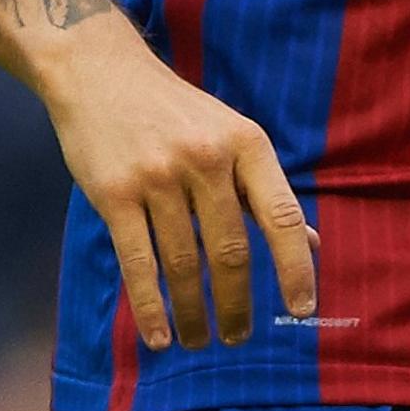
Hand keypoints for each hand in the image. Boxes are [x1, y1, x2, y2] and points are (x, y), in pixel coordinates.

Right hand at [31, 17, 315, 349]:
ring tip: (199, 341)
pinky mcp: (112, 191)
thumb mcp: (233, 137)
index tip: (302, 311)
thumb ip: (266, 192)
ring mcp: (156, 175)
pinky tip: (160, 337)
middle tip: (240, 338)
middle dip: (237, 304)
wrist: (97, 69)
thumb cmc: (177, 114)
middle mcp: (205, 159)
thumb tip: (313, 245)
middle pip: (230, 251)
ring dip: (193, 313)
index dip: (296, 269)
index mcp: (246, 145)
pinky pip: (137, 262)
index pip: (282, 217)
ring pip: (183, 263)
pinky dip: (150, 306)